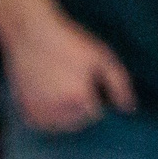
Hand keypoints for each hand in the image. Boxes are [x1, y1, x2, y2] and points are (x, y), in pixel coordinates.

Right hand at [0, 0, 132, 132]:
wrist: (30, 33)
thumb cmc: (69, 42)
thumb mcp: (101, 57)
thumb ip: (120, 84)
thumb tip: (130, 109)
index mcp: (79, 100)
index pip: (95, 113)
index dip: (92, 93)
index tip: (82, 75)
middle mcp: (58, 113)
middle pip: (79, 122)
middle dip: (79, 105)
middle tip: (68, 78)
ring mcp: (40, 116)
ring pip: (62, 125)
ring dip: (64, 112)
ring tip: (57, 84)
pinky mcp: (28, 115)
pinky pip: (45, 124)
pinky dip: (47, 113)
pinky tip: (45, 92)